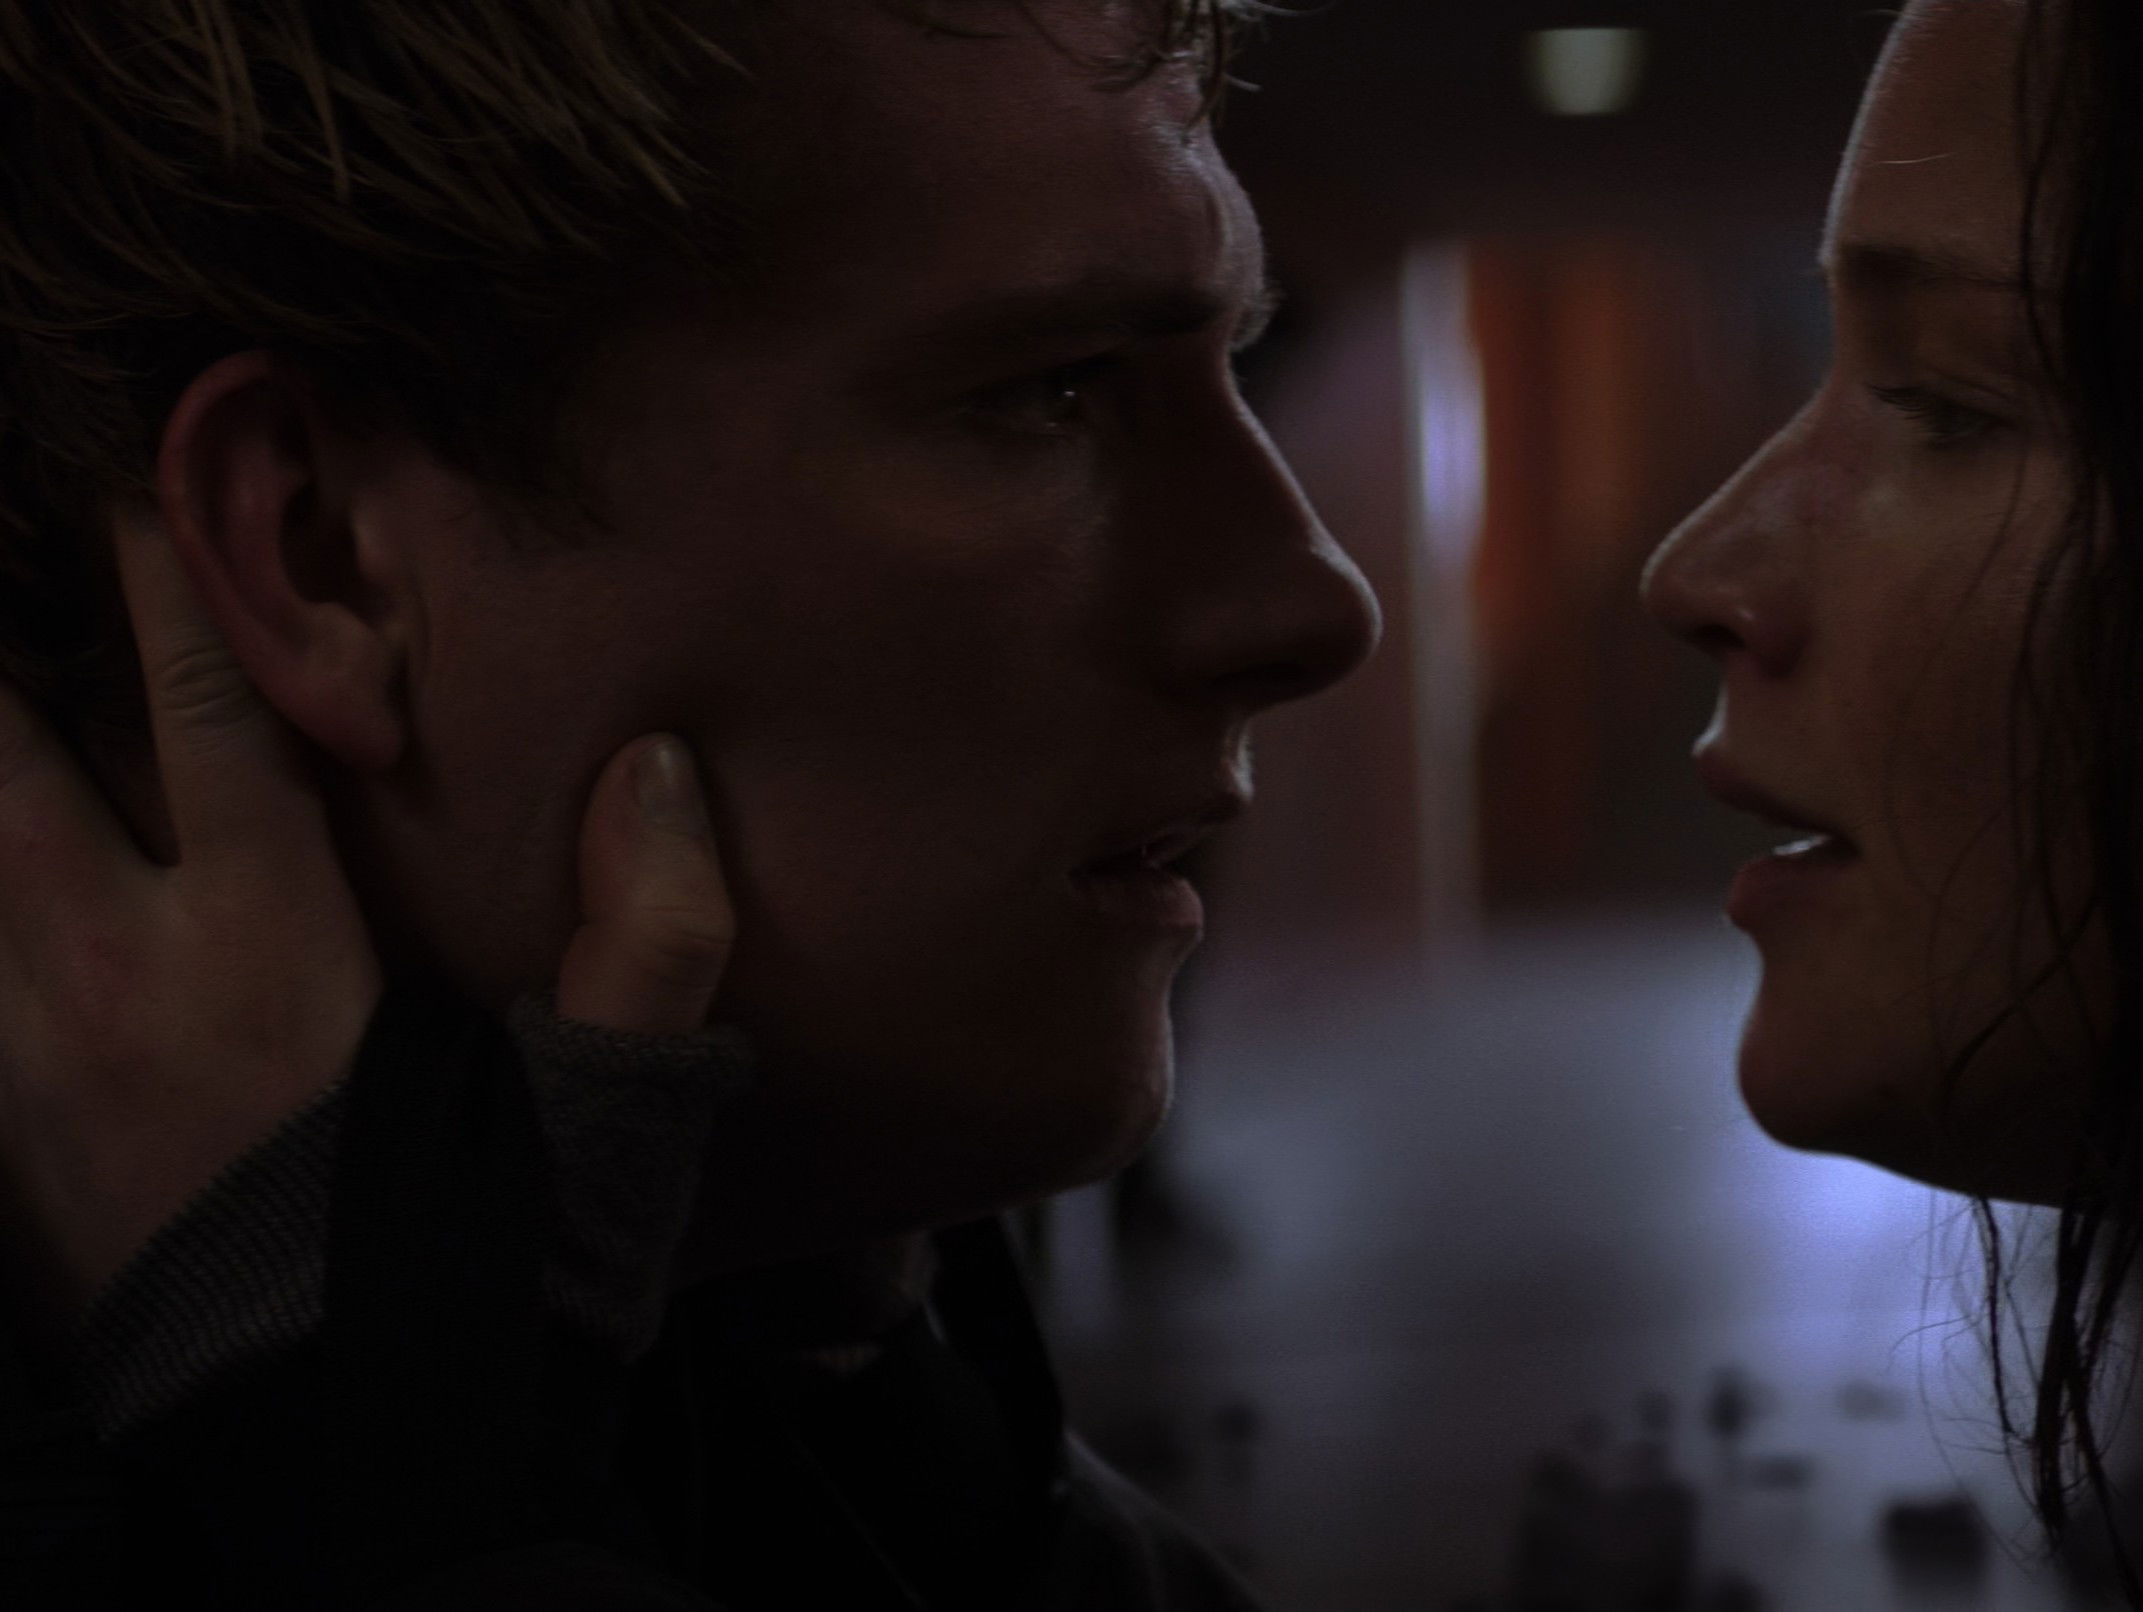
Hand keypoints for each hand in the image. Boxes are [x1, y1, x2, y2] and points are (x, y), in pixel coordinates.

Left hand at [0, 505, 733, 1326]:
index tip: (139, 457)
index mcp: (259, 941)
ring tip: (10, 701)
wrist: (346, 1470)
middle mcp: (100, 969)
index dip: (160, 558)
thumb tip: (660, 772)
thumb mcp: (604, 1117)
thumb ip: (648, 939)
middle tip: (10, 549)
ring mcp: (11, 1054)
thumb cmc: (477, 1281)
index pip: (192, 697)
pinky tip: (5, 858)